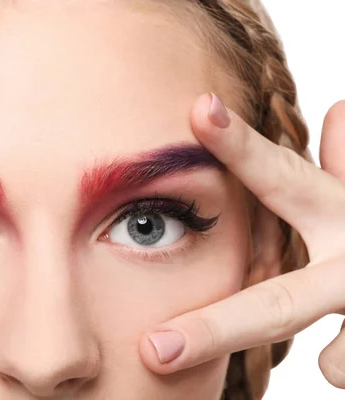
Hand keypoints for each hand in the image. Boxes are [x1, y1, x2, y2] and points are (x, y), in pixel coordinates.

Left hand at [139, 92, 344, 387]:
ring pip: (334, 361)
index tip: (199, 110)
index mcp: (342, 213)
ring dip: (335, 356)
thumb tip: (335, 110)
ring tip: (312, 343)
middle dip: (215, 329)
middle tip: (155, 350)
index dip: (241, 146)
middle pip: (279, 302)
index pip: (284, 177)